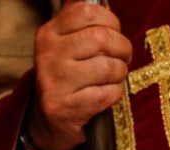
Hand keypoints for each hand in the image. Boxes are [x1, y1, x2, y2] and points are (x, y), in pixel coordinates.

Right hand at [27, 1, 131, 149]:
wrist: (48, 119)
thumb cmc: (68, 74)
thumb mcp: (65, 42)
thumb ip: (80, 18)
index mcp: (47, 34)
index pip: (87, 11)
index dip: (110, 21)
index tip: (111, 33)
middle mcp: (47, 56)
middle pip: (102, 38)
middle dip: (122, 48)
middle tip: (121, 57)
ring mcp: (54, 83)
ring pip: (109, 67)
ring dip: (119, 73)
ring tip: (111, 77)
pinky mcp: (65, 107)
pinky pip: (108, 93)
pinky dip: (114, 95)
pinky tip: (103, 96)